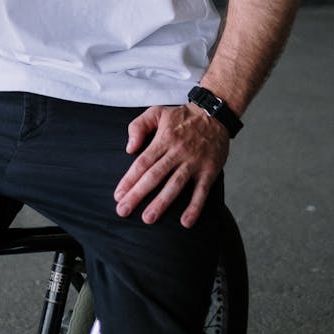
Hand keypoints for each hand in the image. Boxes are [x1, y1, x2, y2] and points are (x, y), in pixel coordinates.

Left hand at [113, 104, 228, 227]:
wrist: (214, 114)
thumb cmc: (182, 116)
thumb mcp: (157, 112)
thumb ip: (138, 126)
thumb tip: (129, 148)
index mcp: (163, 139)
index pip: (142, 162)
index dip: (129, 179)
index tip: (118, 195)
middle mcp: (177, 152)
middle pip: (155, 175)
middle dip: (138, 194)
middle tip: (123, 211)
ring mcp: (194, 162)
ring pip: (175, 184)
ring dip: (161, 203)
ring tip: (148, 218)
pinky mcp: (209, 170)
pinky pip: (202, 191)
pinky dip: (194, 207)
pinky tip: (185, 222)